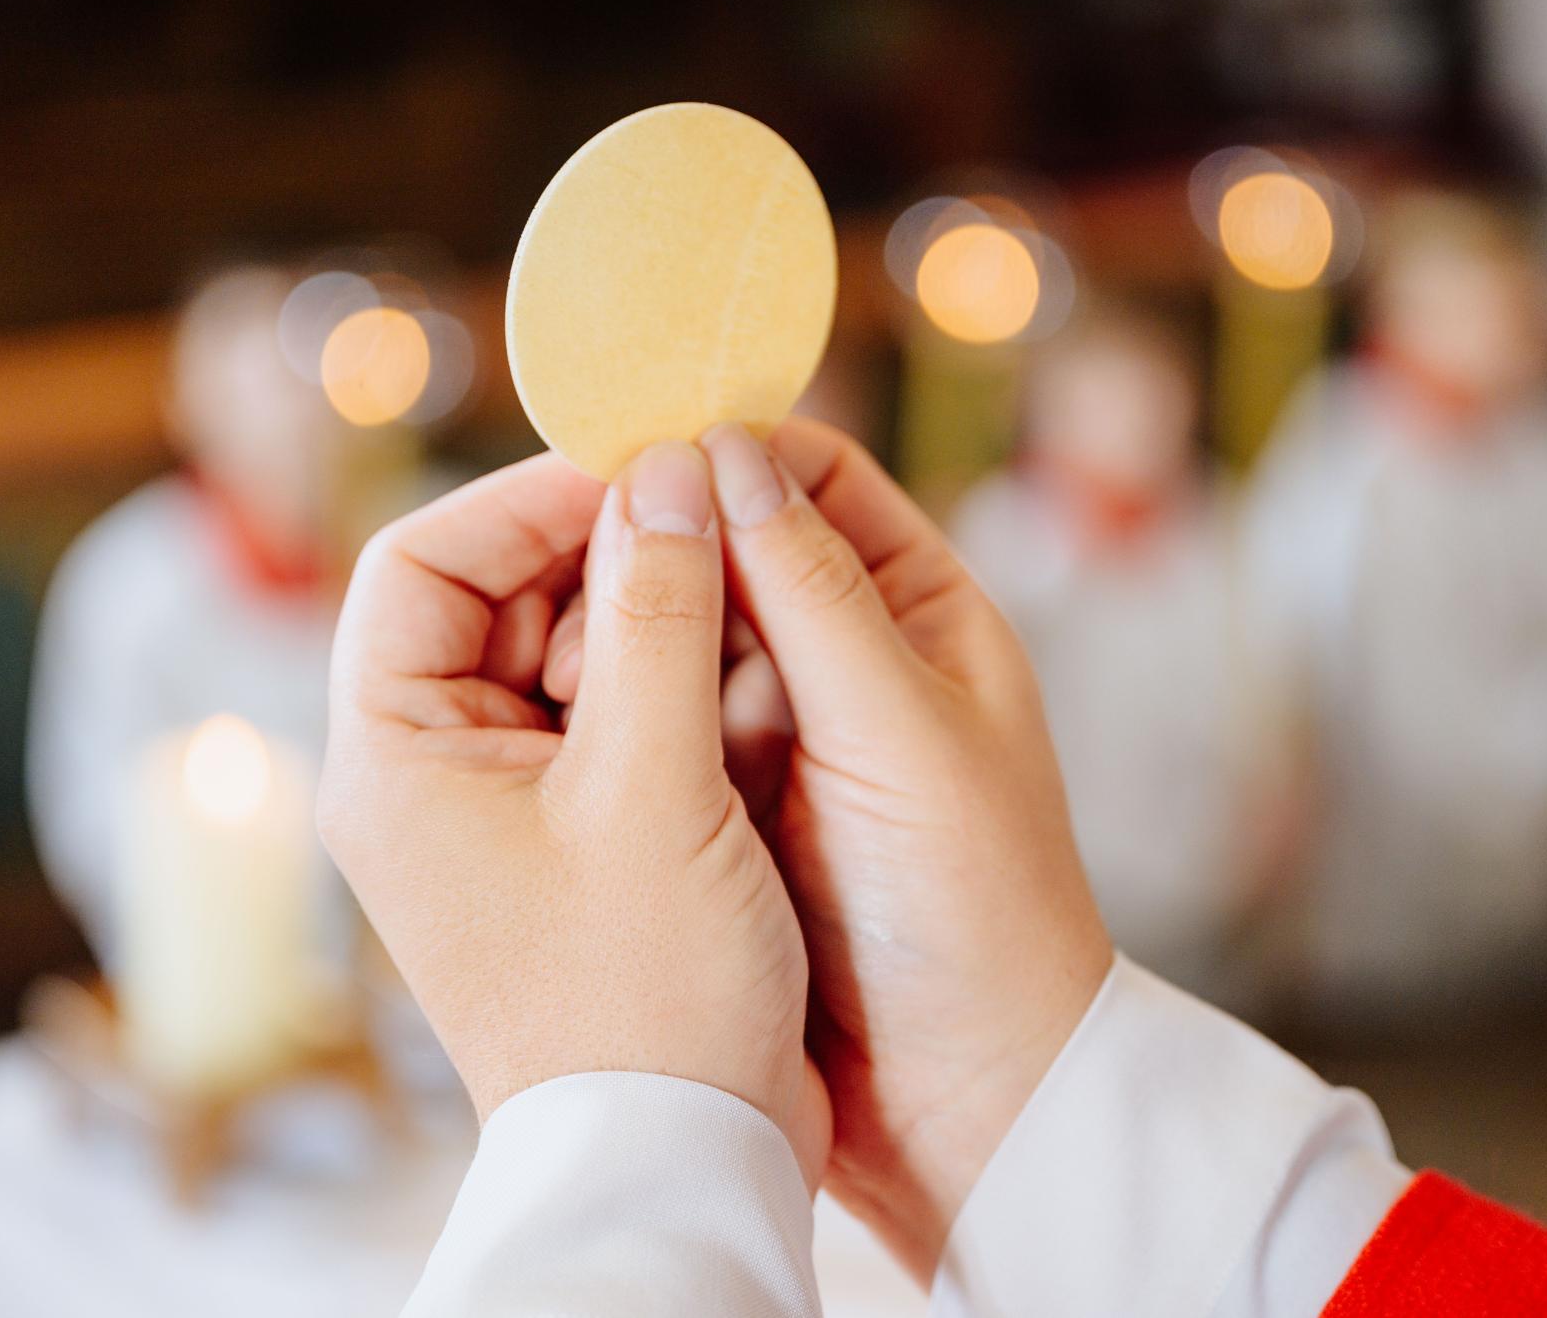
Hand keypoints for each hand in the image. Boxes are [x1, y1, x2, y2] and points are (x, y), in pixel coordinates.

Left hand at [318, 442, 829, 1181]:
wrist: (681, 1155)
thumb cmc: (644, 995)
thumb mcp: (655, 787)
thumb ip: (660, 615)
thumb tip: (666, 473)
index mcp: (395, 757)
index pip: (423, 563)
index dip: (526, 499)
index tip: (641, 469)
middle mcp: (429, 776)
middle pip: (496, 599)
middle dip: (602, 554)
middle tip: (708, 523)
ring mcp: (499, 813)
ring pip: (563, 655)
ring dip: (649, 621)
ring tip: (735, 615)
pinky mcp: (569, 843)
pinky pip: (607, 722)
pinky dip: (670, 691)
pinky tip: (741, 692)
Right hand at [547, 420, 1111, 1277]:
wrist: (965, 1100)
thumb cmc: (973, 908)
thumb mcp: (900, 732)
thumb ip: (813, 592)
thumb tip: (727, 448)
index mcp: (921, 615)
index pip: (813, 479)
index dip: (725, 450)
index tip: (626, 447)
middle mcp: (849, 661)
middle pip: (727, 551)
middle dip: (657, 555)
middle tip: (578, 578)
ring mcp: (782, 736)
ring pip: (677, 640)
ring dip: (629, 643)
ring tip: (573, 672)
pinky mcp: (727, 807)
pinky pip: (656, 728)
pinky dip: (619, 719)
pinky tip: (574, 731)